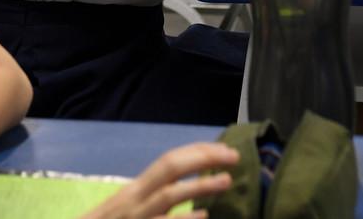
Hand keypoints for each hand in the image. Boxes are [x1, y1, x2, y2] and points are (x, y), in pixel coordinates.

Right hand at [79, 143, 237, 218]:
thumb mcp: (130, 208)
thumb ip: (153, 196)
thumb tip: (187, 187)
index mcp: (136, 189)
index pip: (168, 161)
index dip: (197, 152)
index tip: (222, 150)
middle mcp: (136, 199)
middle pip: (169, 168)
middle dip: (203, 158)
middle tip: (233, 157)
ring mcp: (138, 217)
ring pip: (169, 195)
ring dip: (200, 185)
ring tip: (226, 180)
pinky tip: (203, 216)